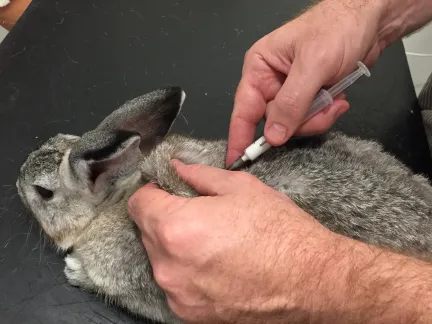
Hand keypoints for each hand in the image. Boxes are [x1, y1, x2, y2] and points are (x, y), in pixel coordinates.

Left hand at [129, 160, 431, 322]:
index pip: (138, 203)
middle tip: (198, 212)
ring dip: (177, 245)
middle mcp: (169, 266)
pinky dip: (188, 270)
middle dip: (166, 216)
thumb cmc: (280, 233)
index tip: (167, 189)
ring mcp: (178, 294)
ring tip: (213, 240)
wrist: (312, 281)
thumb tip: (177, 168)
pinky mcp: (190, 314)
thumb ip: (199, 175)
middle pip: (148, 230)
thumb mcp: (241, 188)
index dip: (153, 191)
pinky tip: (218, 264)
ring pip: (161, 258)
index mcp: (177, 228)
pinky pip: (176, 283)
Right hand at [226, 0, 386, 165]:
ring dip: (316, 117)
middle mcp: (270, 80)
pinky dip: (325, 114)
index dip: (240, 136)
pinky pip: (309, 119)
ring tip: (333, 98)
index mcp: (260, 67)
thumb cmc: (338, 28)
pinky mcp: (307, 96)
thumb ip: (291, 102)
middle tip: (321, 109)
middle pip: (273, 122)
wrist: (370, 21)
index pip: (244, 108)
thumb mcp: (313, 65)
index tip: (237, 160)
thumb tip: (273, 135)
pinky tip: (337, 98)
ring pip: (293, 124)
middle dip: (298, 123)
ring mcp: (290, 90)